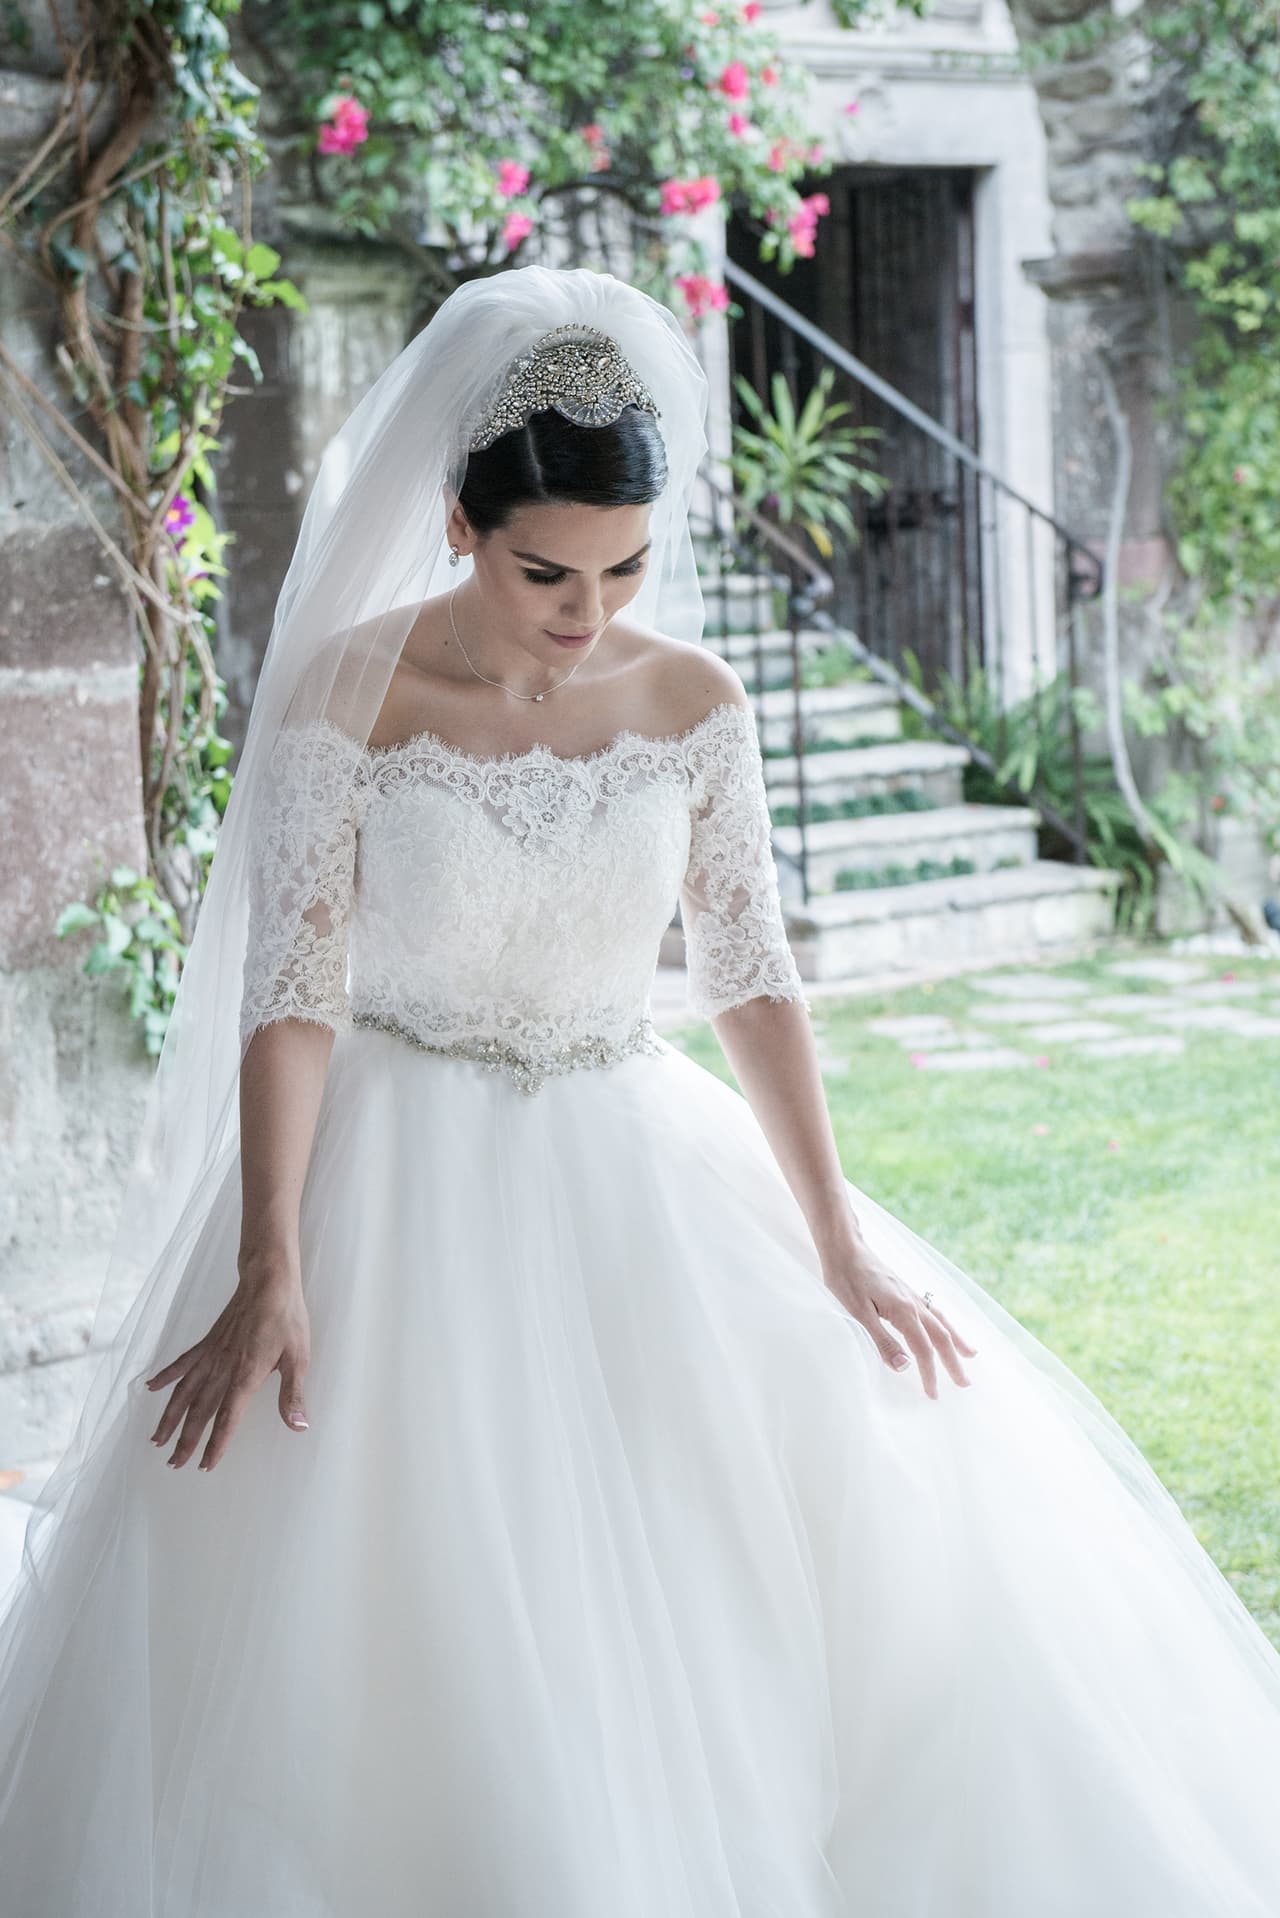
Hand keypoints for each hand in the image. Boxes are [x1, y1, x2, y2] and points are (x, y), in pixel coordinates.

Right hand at [144, 1261, 311, 1470]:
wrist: (268, 1280)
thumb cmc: (287, 1317)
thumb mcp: (299, 1356)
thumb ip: (293, 1394)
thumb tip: (298, 1427)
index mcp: (247, 1375)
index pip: (228, 1417)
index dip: (217, 1443)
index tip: (204, 1466)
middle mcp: (223, 1368)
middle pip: (200, 1411)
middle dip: (187, 1440)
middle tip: (174, 1464)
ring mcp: (212, 1354)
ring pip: (185, 1392)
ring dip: (170, 1417)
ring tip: (156, 1440)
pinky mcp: (208, 1342)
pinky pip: (182, 1363)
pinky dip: (165, 1376)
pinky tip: (150, 1388)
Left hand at [821, 1240, 978, 1398]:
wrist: (845, 1248)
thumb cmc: (846, 1280)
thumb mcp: (858, 1314)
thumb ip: (882, 1341)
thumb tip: (905, 1367)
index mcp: (903, 1311)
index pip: (922, 1350)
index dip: (929, 1374)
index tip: (933, 1394)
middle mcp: (914, 1303)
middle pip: (941, 1337)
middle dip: (953, 1362)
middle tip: (965, 1384)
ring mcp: (912, 1295)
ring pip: (942, 1322)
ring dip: (957, 1341)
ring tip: (971, 1355)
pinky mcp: (906, 1290)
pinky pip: (934, 1311)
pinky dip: (947, 1323)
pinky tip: (948, 1327)